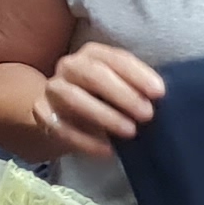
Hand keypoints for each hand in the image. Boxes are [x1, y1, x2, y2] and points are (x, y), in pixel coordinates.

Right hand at [36, 40, 162, 145]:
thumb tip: (161, 100)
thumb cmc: (101, 99)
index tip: (159, 93)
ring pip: (73, 98)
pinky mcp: (42, 114)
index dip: (138, 74)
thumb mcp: (119, 88)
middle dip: (122, 94)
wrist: (61, 115)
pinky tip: (107, 150)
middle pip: (93, 74)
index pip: (116, 58)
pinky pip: (61, 128)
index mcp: (93, 54)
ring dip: (104, 115)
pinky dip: (86, 141)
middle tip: (147, 114)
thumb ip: (137, 89)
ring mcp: (52, 88)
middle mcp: (69, 66)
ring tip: (130, 131)